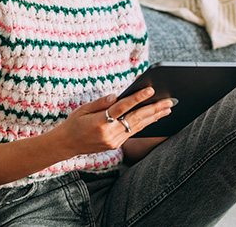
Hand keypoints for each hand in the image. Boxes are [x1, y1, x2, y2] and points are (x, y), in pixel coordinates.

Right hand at [52, 88, 173, 157]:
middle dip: (153, 109)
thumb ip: (101, 102)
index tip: (150, 90)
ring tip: (167, 108)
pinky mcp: (116, 145)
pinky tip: (154, 117)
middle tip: (168, 101)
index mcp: (99, 122)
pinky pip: (133, 132)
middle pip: (135, 119)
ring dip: (153, 117)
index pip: (122, 108)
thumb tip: (118, 96)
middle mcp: (109, 133)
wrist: (67, 144)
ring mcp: (114, 141)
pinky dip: (145, 123)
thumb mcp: (83, 109)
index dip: (137, 98)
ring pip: (138, 126)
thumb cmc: (74, 123)